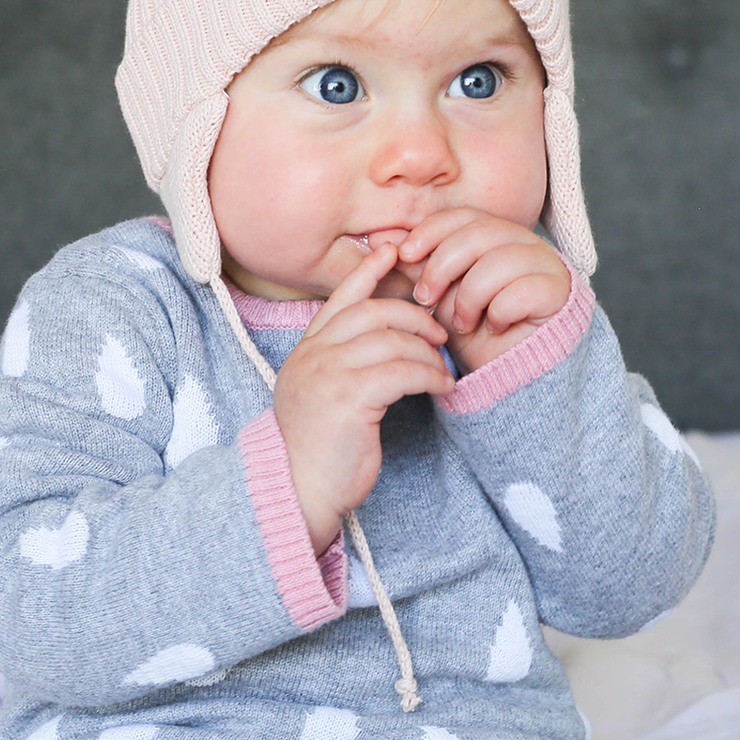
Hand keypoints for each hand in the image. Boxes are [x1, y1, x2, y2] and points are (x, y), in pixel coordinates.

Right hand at [272, 244, 454, 552]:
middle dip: (414, 317)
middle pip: (373, 312)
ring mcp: (328, 373)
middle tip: (440, 334)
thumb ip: (341, 364)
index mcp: (307, 351)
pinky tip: (443, 388)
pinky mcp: (349, 397)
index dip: (368, 271)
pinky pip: (402, 371)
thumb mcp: (322, 395)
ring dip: (427, 354)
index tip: (393, 251)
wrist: (297, 489)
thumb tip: (385, 345)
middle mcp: (314, 355)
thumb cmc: (318, 449)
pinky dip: (430, 376)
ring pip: (392, 341)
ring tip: (443, 370)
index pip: (340, 299)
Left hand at [394, 210, 571, 373]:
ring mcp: (546, 264)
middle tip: (426, 298)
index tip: (405, 254)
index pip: (463, 216)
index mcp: (496, 235)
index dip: (432, 230)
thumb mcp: (440, 295)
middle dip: (443, 265)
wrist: (511, 371)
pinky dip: (499, 314)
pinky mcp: (558, 291)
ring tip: (463, 324)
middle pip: (479, 233)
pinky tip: (495, 328)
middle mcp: (525, 242)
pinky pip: (521, 292)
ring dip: (469, 297)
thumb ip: (417, 265)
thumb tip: (380, 236)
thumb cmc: (477, 330)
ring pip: (498, 262)